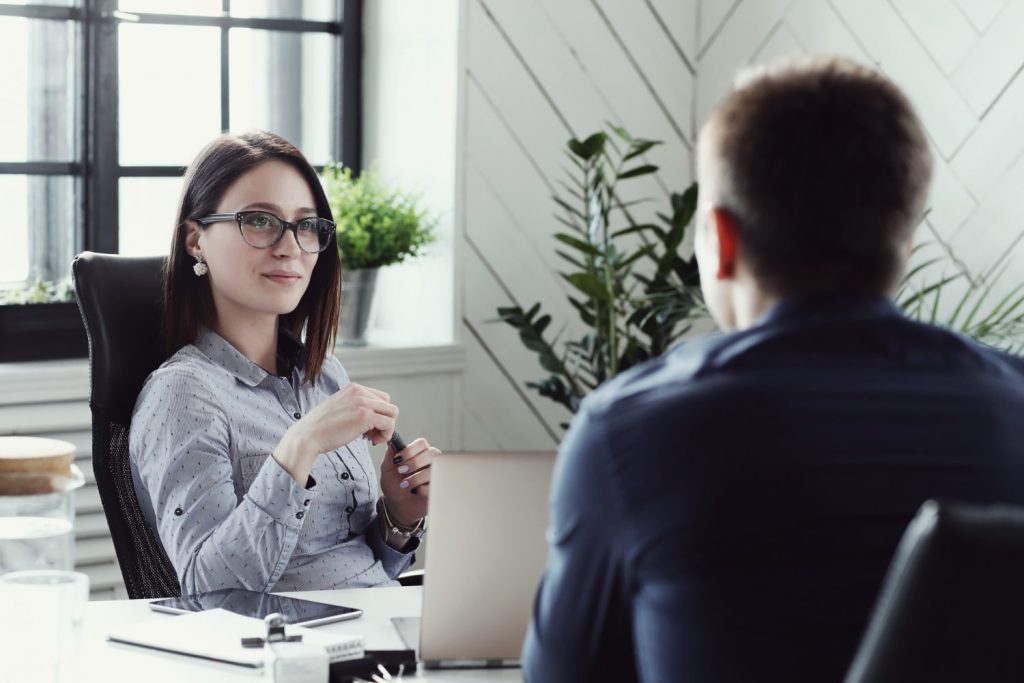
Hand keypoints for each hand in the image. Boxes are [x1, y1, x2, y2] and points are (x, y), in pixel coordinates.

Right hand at [279, 383, 396, 472]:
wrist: (307, 436)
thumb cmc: (320, 428)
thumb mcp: (339, 407)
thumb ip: (355, 407)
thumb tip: (372, 417)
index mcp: (353, 388)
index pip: (380, 398)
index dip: (378, 414)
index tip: (368, 426)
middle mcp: (359, 392)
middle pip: (388, 405)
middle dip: (383, 421)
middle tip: (370, 434)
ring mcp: (363, 403)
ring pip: (392, 413)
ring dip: (386, 428)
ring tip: (370, 437)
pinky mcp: (366, 416)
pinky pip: (389, 424)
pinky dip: (385, 435)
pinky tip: (372, 441)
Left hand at [380, 437, 436, 525]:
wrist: (397, 506)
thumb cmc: (394, 487)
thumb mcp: (387, 470)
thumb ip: (389, 456)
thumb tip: (392, 443)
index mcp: (419, 454)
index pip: (422, 443)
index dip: (410, 450)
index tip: (398, 459)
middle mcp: (430, 462)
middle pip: (432, 453)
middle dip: (415, 462)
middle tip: (402, 471)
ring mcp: (437, 474)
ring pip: (434, 469)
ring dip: (416, 477)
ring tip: (405, 485)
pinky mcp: (439, 487)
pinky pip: (435, 484)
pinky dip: (422, 489)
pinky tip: (417, 493)